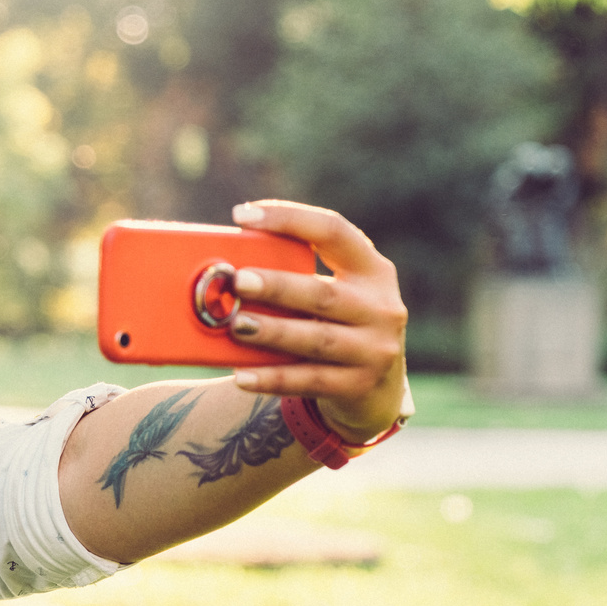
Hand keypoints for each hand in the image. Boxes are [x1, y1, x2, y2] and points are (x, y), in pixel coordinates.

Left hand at [223, 200, 408, 441]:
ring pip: (315, 339)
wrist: (379, 389)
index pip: (333, 232)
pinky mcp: (357, 386)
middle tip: (237, 280)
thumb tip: (226, 268)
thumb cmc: (339, 326)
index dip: (290, 219)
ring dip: (272, 332)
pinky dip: (272, 378)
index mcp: (373, 270)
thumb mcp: (338, 295)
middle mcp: (380, 307)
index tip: (243, 215)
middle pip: (322, 293)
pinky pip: (308, 381)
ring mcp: (374, 350)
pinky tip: (241, 376)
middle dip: (277, 287)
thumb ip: (299, 277)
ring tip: (235, 325)